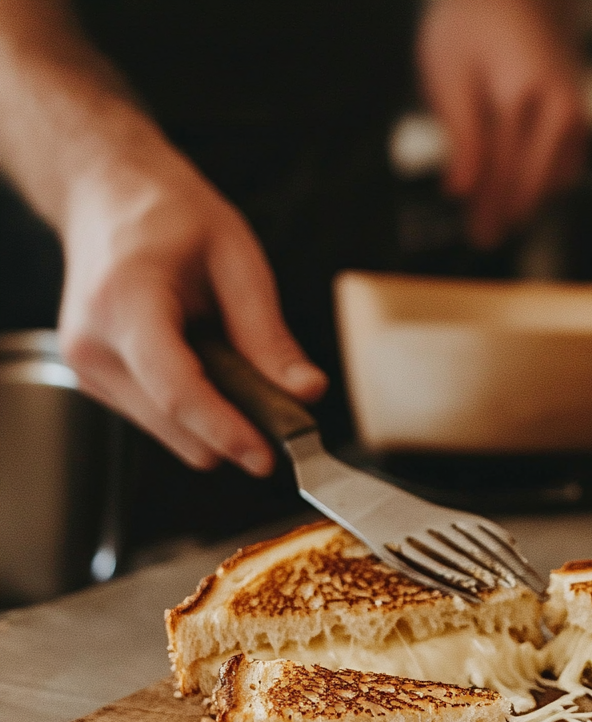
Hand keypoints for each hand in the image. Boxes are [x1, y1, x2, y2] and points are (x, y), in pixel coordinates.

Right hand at [58, 132, 327, 474]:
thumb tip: (306, 392)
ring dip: (213, 417)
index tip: (268, 457)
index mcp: (125, 303)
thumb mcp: (236, 260)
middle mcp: (93, 345)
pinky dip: (193, 408)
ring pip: (170, 433)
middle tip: (279, 406)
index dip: (227, 432)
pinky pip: (160, 420)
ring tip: (225, 358)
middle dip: (233, 427)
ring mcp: (87, 368)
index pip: (177, 392)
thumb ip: (269, 335)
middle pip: (176, 426)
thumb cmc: (170, 215)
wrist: (107, 195)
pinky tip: (198, 360)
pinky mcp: (94, 382)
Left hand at [416, 0, 586, 249]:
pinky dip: (543, 180)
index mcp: (521, 93)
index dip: (489, 209)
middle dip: (507, 213)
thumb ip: (459, 135)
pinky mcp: (583, 116)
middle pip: (533, 180)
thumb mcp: (449, 71)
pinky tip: (520, 190)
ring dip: (526, 200)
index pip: (505, 170)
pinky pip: (567, 164)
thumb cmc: (474, 25)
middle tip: (485, 239)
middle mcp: (559, 106)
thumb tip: (459, 191)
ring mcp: (577, 111)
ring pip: (555, 177)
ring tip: (496, 219)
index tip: (476, 236)